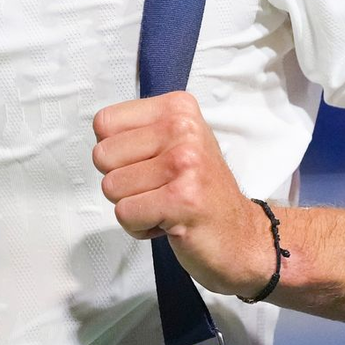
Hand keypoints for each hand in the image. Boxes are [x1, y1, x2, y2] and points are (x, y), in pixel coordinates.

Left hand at [91, 92, 273, 296]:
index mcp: (177, 108)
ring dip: (132, 206)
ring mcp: (185, 163)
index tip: (146, 163)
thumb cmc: (201, 190)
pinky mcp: (182, 200)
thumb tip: (99, 136)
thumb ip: (137, 131)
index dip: (115, 152)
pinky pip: (125, 214)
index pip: (104, 122)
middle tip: (157, 188)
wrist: (244, 237)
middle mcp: (183, 128)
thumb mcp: (175, 142)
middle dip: (121, 181)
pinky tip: (167, 222)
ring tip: (164, 205)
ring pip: (111, 186)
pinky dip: (139, 227)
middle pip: (102, 155)